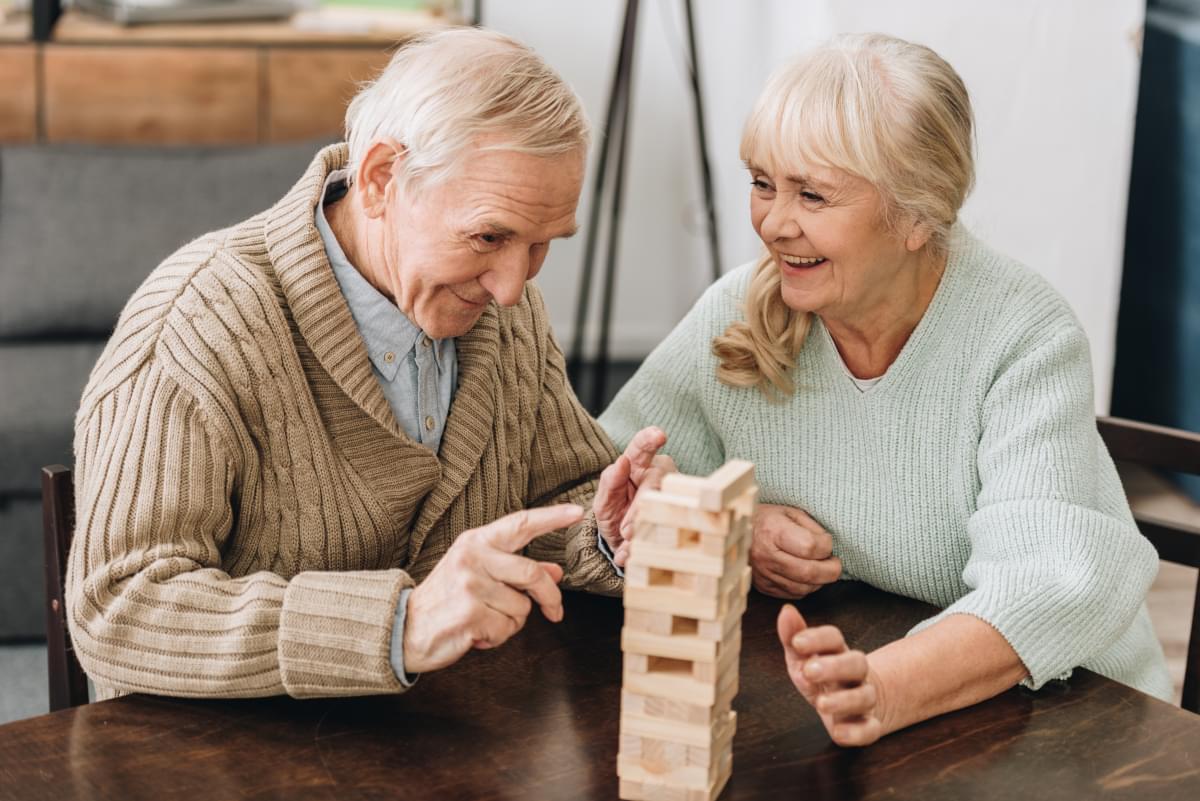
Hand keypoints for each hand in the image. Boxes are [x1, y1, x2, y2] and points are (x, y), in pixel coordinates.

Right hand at [402, 504, 582, 673]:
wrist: (403, 627)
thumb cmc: (446, 600)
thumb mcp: (478, 576)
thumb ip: (516, 571)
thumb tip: (555, 571)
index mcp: (476, 542)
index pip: (520, 524)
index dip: (551, 518)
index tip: (576, 513)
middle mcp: (473, 557)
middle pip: (532, 573)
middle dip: (550, 597)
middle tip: (555, 612)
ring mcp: (471, 585)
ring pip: (522, 608)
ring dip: (511, 622)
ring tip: (485, 620)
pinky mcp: (470, 613)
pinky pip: (506, 629)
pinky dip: (496, 638)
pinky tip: (476, 633)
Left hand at [594, 426, 675, 566]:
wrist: (622, 543)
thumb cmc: (614, 512)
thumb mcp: (603, 500)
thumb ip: (609, 482)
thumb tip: (621, 463)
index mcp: (638, 463)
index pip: (642, 446)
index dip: (650, 439)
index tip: (659, 435)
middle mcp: (659, 474)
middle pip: (656, 481)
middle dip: (640, 506)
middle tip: (626, 530)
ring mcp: (672, 494)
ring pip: (662, 506)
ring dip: (642, 528)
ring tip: (625, 542)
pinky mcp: (679, 516)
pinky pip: (665, 528)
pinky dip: (644, 544)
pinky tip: (629, 552)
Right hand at [750, 505, 840, 597]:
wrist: (734, 532)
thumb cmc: (767, 519)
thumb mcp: (790, 512)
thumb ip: (812, 528)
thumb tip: (829, 546)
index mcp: (772, 531)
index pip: (810, 547)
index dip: (826, 546)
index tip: (828, 542)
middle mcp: (765, 555)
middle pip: (808, 572)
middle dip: (831, 570)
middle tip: (835, 563)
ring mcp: (763, 574)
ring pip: (802, 587)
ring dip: (819, 581)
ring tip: (821, 568)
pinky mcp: (763, 586)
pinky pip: (792, 593)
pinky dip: (805, 587)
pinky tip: (806, 576)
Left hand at [777, 604, 889, 746]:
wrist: (853, 704)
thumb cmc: (822, 677)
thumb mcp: (803, 656)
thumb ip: (793, 637)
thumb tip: (786, 611)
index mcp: (837, 652)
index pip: (834, 638)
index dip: (817, 638)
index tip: (797, 642)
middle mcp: (855, 673)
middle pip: (855, 663)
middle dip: (834, 666)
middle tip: (809, 670)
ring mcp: (864, 699)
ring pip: (864, 696)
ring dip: (843, 700)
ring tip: (820, 703)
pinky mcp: (867, 725)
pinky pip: (869, 729)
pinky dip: (856, 733)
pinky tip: (838, 732)